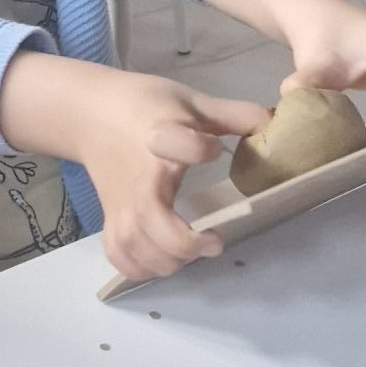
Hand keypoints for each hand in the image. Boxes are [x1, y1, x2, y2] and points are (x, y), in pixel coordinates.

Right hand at [75, 70, 267, 281]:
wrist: (91, 112)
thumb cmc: (145, 104)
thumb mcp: (190, 100)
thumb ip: (231, 115)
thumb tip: (274, 122)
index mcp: (159, 136)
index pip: (172, 142)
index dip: (196, 147)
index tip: (214, 150)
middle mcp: (138, 174)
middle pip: (150, 215)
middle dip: (183, 241)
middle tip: (214, 242)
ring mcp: (120, 200)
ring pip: (133, 242)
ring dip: (165, 259)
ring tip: (192, 254)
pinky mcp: (110, 215)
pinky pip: (117, 251)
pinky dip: (137, 266)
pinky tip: (161, 262)